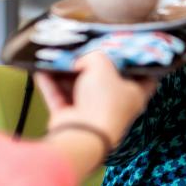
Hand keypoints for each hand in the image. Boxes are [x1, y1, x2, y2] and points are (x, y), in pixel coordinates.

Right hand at [35, 51, 155, 145]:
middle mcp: (115, 105)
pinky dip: (50, 84)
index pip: (144, 78)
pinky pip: (59, 97)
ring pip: (79, 88)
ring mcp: (92, 113)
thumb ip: (94, 56)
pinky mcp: (71, 118)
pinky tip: (41, 70)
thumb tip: (81, 61)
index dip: (138, 64)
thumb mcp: (103, 66)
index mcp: (134, 95)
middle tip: (84, 50)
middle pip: (106, 81)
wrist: (82, 135)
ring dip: (67, 74)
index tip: (130, 51)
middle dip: (93, 66)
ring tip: (59, 57)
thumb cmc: (104, 102)